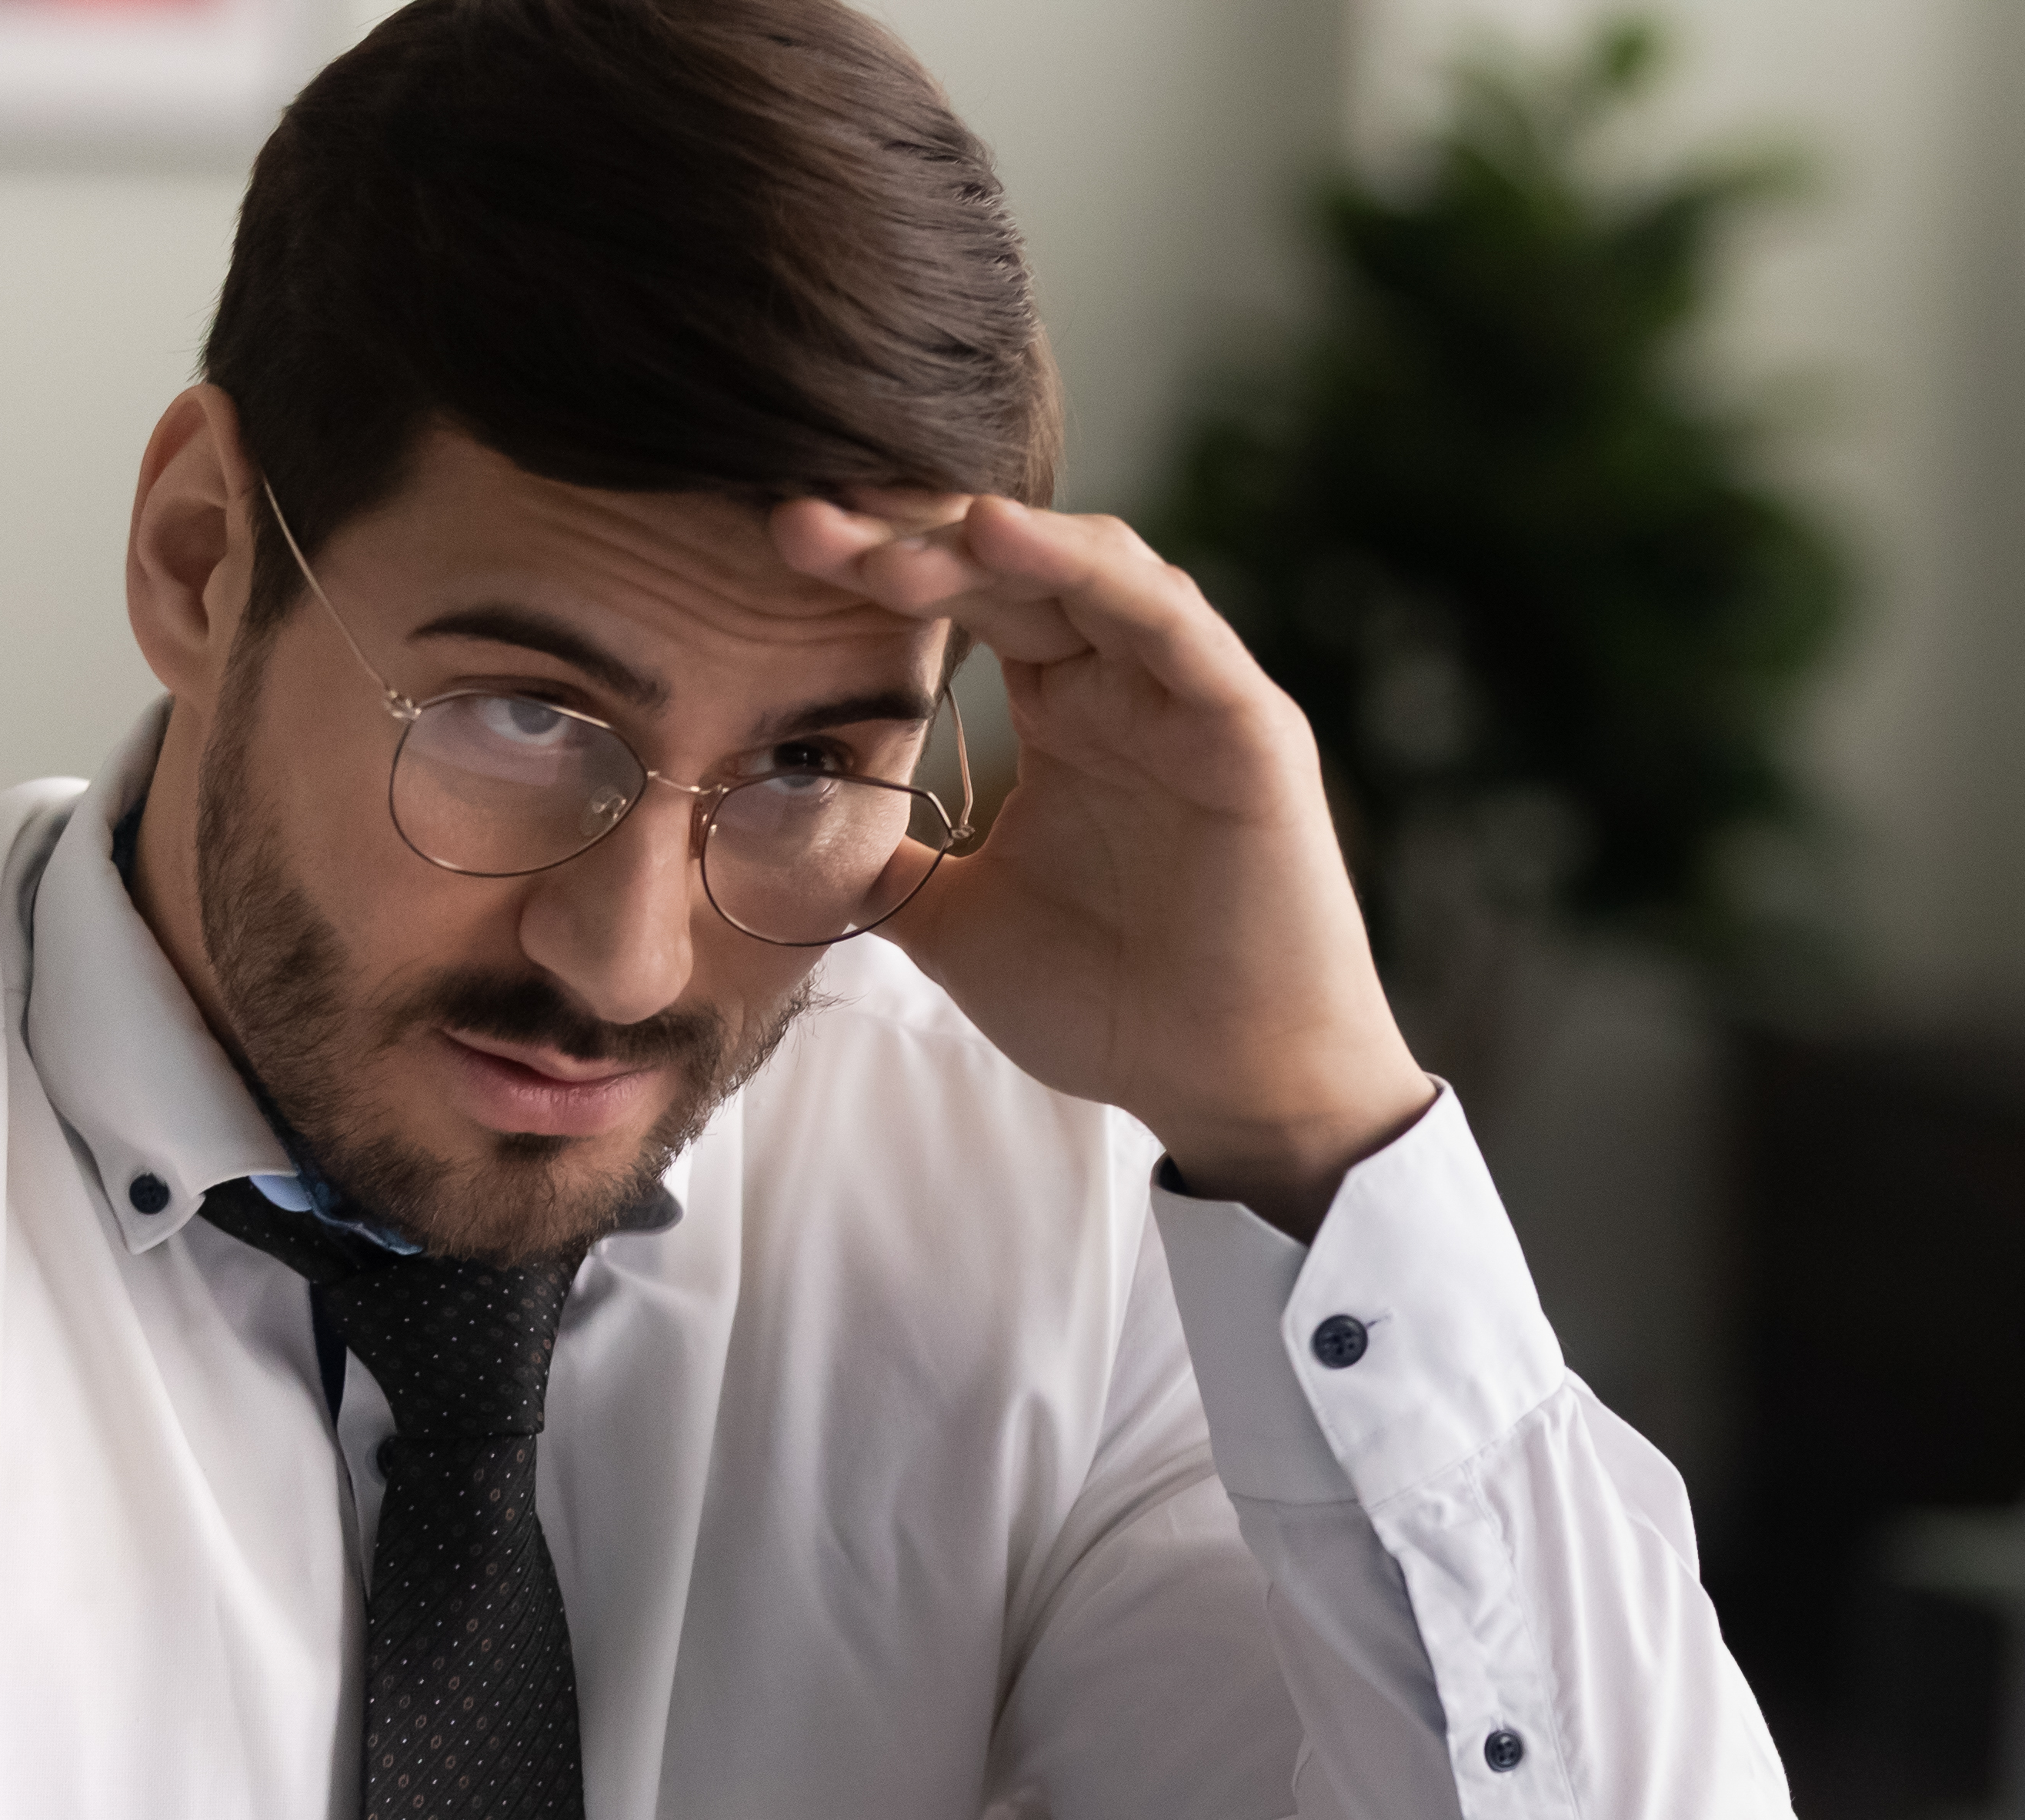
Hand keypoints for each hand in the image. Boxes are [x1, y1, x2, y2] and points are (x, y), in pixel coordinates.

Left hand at [769, 492, 1433, 1237]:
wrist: (1231, 1090)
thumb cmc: (1117, 1010)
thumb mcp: (958, 927)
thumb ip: (886, 868)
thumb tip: (782, 836)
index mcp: (1067, 712)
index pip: (966, 601)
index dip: (875, 569)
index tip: (780, 551)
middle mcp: (1127, 683)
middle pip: (1013, 566)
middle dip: (905, 538)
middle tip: (799, 524)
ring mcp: (1189, 693)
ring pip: (1089, 567)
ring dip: (983, 542)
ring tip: (886, 539)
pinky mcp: (1244, 721)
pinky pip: (1166, 619)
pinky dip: (1085, 569)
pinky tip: (1001, 536)